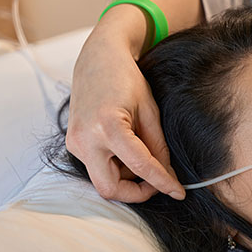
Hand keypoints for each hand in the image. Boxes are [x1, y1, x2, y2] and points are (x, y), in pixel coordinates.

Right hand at [65, 32, 185, 202]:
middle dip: (136, 193)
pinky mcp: (73, 143)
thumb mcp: (149, 112)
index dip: (162, 182)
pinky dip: (115, 166)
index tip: (178, 192)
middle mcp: (85, 138)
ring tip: (141, 152)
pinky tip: (126, 148)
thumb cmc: (127, 79)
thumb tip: (167, 176)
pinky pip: (96, 168)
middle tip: (156, 182)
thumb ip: (158, 147)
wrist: (98, 58)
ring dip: (127, 177)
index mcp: (107, 126)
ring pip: (103, 181)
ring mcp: (75, 142)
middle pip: (110, 189)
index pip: (140, 166)